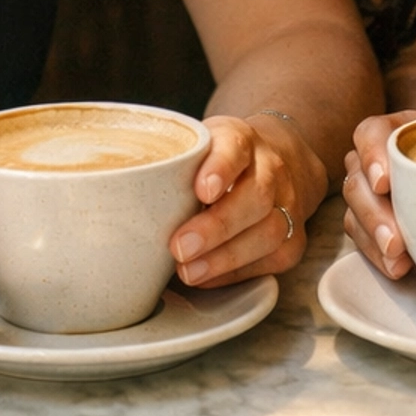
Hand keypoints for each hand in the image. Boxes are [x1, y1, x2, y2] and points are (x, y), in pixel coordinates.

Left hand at [169, 114, 327, 288]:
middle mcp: (271, 168)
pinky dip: (236, 272)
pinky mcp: (294, 239)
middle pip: (256, 196)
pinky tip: (208, 276)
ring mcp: (289, 203)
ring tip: (189, 271)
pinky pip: (272, 259)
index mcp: (240, 139)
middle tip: (180, 247)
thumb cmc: (215, 163)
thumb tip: (121, 195)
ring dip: (226, 257)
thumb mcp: (194, 148)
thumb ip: (168, 164)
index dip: (220, 168)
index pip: (235, 147)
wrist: (272, 164)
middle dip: (218, 227)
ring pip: (269, 232)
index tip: (202, 190)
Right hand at [340, 111, 415, 280]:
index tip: (384, 183)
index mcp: (393, 132)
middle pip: (357, 182)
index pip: (370, 134)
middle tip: (395, 241)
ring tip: (397, 260)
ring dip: (374, 240)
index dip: (371, 156)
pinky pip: (361, 239)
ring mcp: (366, 192)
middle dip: (375, 214)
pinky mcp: (367, 222)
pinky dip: (377, 255)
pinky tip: (397, 268)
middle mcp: (371, 160)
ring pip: (354, 213)